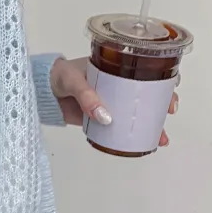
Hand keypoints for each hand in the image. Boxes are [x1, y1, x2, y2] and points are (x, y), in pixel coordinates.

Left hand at [50, 56, 178, 146]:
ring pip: (137, 112)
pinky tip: (140, 144)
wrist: (40, 90)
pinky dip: (130, 135)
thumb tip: (106, 117)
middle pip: (148, 93)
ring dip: (151, 124)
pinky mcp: (100, 118)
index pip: (146, 70)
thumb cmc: (58, 75)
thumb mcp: (74, 80)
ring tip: (161, 138)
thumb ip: (87, 97)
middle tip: (169, 112)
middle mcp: (118, 85)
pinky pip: (120, 127)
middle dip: (163, 103)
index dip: (163, 78)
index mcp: (116, 68)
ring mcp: (111, 102)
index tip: (171, 88)